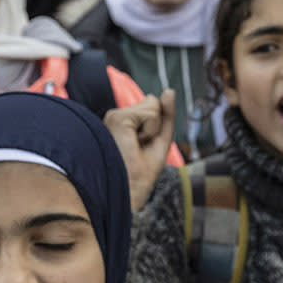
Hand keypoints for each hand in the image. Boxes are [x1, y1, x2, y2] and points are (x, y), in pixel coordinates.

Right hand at [105, 90, 175, 209]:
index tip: (143, 148)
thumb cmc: (140, 174)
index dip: (158, 127)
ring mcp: (114, 116)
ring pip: (153, 105)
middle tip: (140, 149)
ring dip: (153, 130)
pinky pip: (151, 112)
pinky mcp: (117, 118)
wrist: (129, 191)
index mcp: (122, 124)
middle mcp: (114, 118)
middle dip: (156, 128)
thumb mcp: (159, 141)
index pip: (152, 108)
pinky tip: (135, 142)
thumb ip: (165, 116)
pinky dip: (151, 130)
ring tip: (137, 147)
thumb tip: (169, 91)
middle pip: (153, 103)